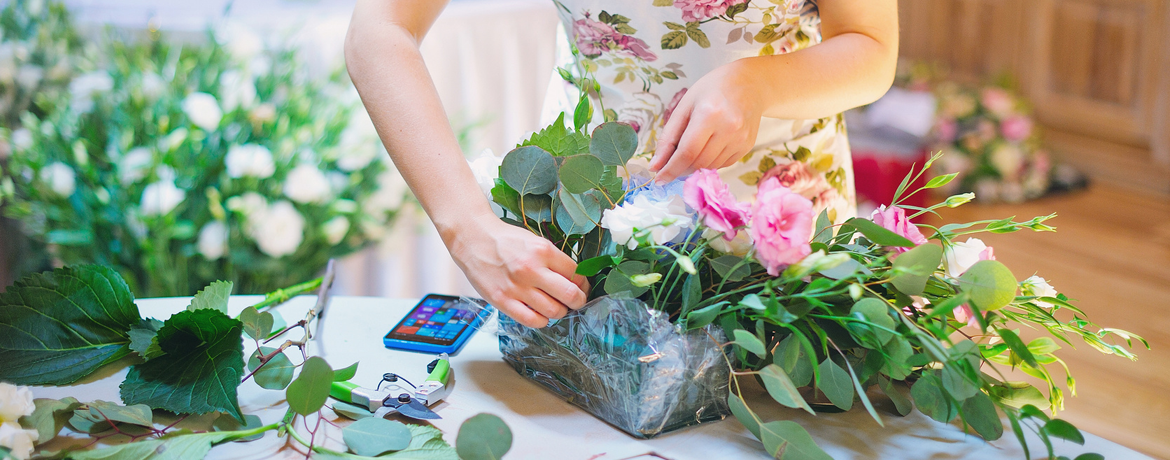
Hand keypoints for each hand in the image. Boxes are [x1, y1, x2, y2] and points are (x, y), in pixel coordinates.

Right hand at [446, 216, 589, 327]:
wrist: (473, 239)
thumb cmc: (505, 240)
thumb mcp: (535, 241)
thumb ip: (554, 260)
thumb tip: (574, 280)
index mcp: (543, 251)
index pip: (576, 274)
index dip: (583, 285)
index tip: (582, 288)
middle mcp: (532, 269)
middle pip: (570, 295)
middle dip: (578, 301)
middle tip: (575, 302)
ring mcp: (517, 287)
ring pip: (553, 311)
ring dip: (559, 312)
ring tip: (554, 306)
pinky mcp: (503, 300)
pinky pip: (532, 320)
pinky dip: (541, 320)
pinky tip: (539, 313)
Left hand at [650, 61, 763, 182]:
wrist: (750, 83)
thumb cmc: (712, 90)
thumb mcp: (685, 106)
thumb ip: (668, 137)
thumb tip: (656, 166)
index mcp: (709, 114)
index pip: (687, 152)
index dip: (671, 169)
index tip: (659, 179)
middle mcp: (729, 128)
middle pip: (698, 163)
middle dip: (681, 169)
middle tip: (672, 163)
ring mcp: (741, 139)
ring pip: (710, 167)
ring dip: (695, 165)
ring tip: (692, 149)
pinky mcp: (748, 146)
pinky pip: (722, 164)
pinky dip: (709, 162)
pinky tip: (708, 146)